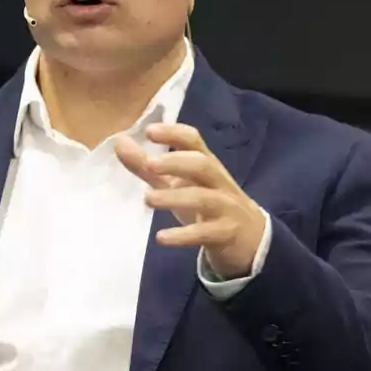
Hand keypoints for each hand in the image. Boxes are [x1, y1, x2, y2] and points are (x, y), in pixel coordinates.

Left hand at [114, 123, 265, 278]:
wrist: (251, 239)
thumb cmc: (208, 204)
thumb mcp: (178, 184)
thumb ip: (148, 167)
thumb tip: (119, 142)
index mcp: (205, 164)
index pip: (193, 141)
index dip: (173, 133)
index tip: (149, 131)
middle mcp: (218, 181)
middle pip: (202, 164)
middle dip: (176, 162)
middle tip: (149, 164)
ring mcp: (225, 207)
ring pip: (204, 198)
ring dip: (175, 197)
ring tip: (148, 199)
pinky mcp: (226, 233)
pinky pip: (206, 232)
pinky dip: (183, 236)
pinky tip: (161, 238)